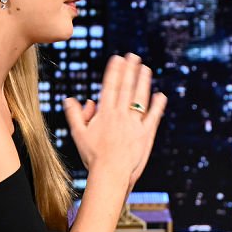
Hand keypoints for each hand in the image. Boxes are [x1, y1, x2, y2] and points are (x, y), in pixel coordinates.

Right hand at [64, 53, 165, 186]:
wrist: (110, 175)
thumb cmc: (93, 157)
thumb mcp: (79, 135)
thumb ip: (76, 115)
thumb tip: (70, 99)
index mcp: (105, 114)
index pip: (110, 87)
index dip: (115, 71)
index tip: (118, 58)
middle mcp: (121, 116)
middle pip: (126, 88)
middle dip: (130, 70)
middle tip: (134, 56)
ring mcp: (135, 124)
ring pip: (140, 98)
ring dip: (143, 82)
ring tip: (145, 69)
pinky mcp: (146, 135)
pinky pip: (153, 117)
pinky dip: (157, 105)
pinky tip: (160, 94)